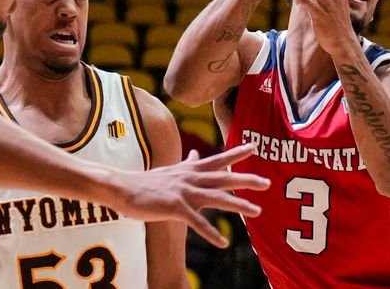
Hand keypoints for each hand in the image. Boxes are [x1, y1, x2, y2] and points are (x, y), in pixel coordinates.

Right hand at [116, 143, 268, 247]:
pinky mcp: (175, 208)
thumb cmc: (146, 182)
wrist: (123, 188)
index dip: (236, 153)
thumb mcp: (171, 170)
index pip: (218, 159)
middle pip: (225, 178)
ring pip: (218, 198)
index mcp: (190, 170)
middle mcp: (191, 178)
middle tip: (267, 182)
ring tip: (257, 211)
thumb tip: (194, 153)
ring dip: (239, 205)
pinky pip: (198, 222)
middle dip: (247, 179)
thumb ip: (186, 164)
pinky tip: (223, 242)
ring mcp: (184, 192)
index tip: (254, 146)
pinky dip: (211, 233)